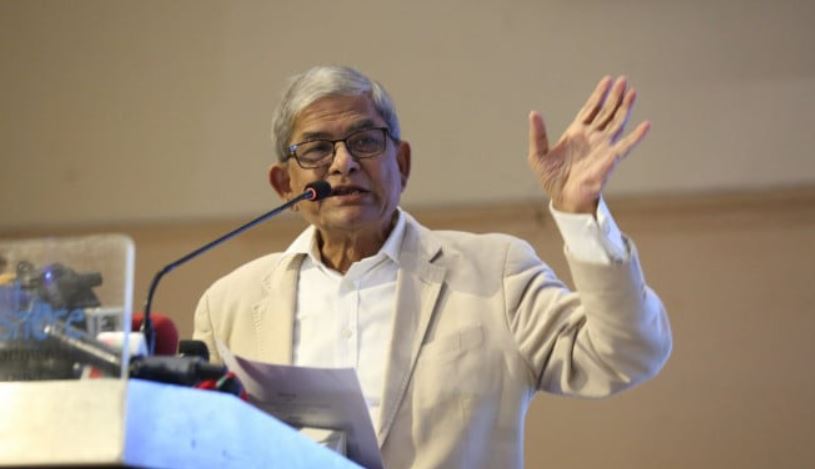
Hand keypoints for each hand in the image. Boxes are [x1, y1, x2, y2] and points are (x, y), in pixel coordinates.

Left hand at [528, 76, 649, 213]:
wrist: (563, 198)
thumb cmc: (551, 179)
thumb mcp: (538, 155)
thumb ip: (538, 134)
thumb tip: (534, 113)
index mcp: (576, 133)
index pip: (591, 109)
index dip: (599, 94)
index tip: (607, 80)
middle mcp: (592, 137)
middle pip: (607, 111)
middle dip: (615, 96)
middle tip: (623, 79)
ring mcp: (603, 146)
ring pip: (617, 122)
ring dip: (625, 107)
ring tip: (633, 92)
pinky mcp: (610, 159)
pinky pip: (626, 145)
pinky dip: (637, 136)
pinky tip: (646, 125)